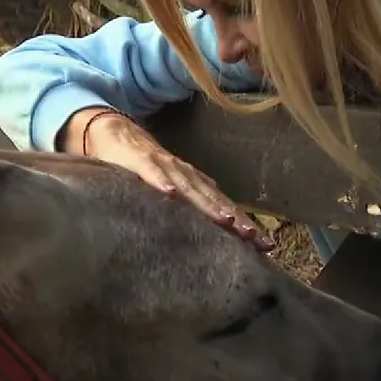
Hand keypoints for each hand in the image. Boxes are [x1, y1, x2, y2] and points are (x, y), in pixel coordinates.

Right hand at [63, 107, 275, 251]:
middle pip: (215, 200)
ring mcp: (166, 168)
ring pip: (191, 189)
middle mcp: (187, 176)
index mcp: (195, 185)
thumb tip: (206, 241)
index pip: (224, 207)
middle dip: (237, 220)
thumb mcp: (169, 191)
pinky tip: (171, 194)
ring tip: (225, 222)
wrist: (115, 134)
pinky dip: (162, 182)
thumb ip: (186, 211)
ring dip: (208, 205)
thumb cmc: (144, 170)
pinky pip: (153, 174)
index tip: (265, 246)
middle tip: (256, 239)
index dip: (244, 225)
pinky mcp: (141, 162)